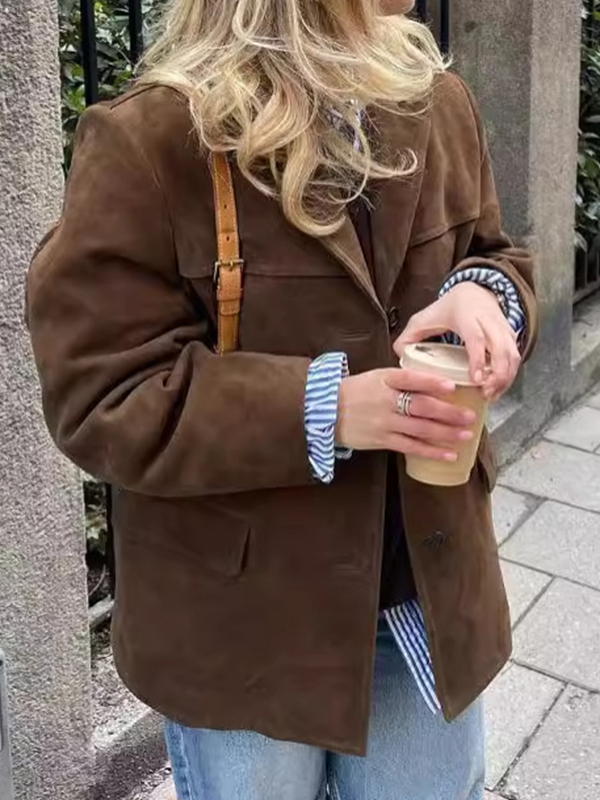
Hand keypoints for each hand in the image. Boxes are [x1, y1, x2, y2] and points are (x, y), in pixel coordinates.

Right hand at [335, 368, 476, 460]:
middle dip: (448, 412)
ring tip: (466, 435)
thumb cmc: (355, 392)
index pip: (410, 379)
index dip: (431, 382)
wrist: (325, 411)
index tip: (452, 386)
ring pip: (420, 428)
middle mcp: (385, 400)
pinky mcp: (382, 440)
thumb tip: (434, 381)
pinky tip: (448, 454)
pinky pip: (410, 447)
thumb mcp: (376, 377)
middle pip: (421, 406)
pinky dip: (431, 451)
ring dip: (445, 433)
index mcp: (384, 379)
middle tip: (470, 416)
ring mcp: (384, 422)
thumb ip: (402, 379)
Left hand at [393, 282, 520, 401]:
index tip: (477, 379)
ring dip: (506, 378)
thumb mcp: (424, 318)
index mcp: (467, 316)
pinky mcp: (510, 337)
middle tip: (486, 393)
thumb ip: (409, 336)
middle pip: (502, 349)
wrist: (474, 291)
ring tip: (491, 395)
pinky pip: (516, 358)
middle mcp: (489, 322)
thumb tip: (400, 356)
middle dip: (498, 374)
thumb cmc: (448, 308)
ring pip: (513, 355)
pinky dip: (510, 375)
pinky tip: (497, 389)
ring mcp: (503, 329)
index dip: (479, 359)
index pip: (477, 338)